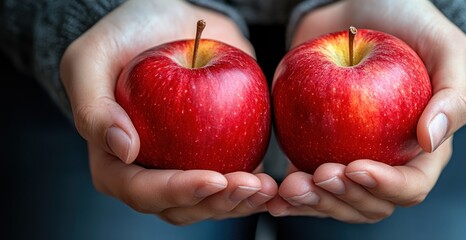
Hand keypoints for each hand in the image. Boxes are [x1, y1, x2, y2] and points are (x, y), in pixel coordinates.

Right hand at [60, 0, 274, 224]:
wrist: (169, 19)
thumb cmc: (123, 38)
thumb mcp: (89, 61)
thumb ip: (93, 108)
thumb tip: (124, 149)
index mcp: (116, 162)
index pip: (143, 190)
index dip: (179, 191)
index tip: (214, 178)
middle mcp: (152, 171)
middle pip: (184, 206)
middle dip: (218, 202)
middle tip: (250, 185)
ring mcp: (187, 166)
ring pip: (214, 202)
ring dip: (242, 201)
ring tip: (267, 187)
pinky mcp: (217, 154)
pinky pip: (237, 180)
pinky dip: (255, 186)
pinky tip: (274, 181)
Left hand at [268, 0, 465, 222]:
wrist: (360, 8)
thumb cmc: (411, 24)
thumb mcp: (446, 49)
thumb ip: (453, 96)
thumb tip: (432, 140)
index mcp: (422, 148)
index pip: (411, 185)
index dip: (386, 186)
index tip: (355, 167)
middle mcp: (387, 159)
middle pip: (369, 203)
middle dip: (344, 198)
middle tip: (320, 174)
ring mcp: (351, 156)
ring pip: (335, 200)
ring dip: (314, 202)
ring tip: (292, 188)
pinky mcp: (319, 147)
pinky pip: (306, 181)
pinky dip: (291, 194)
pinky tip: (274, 194)